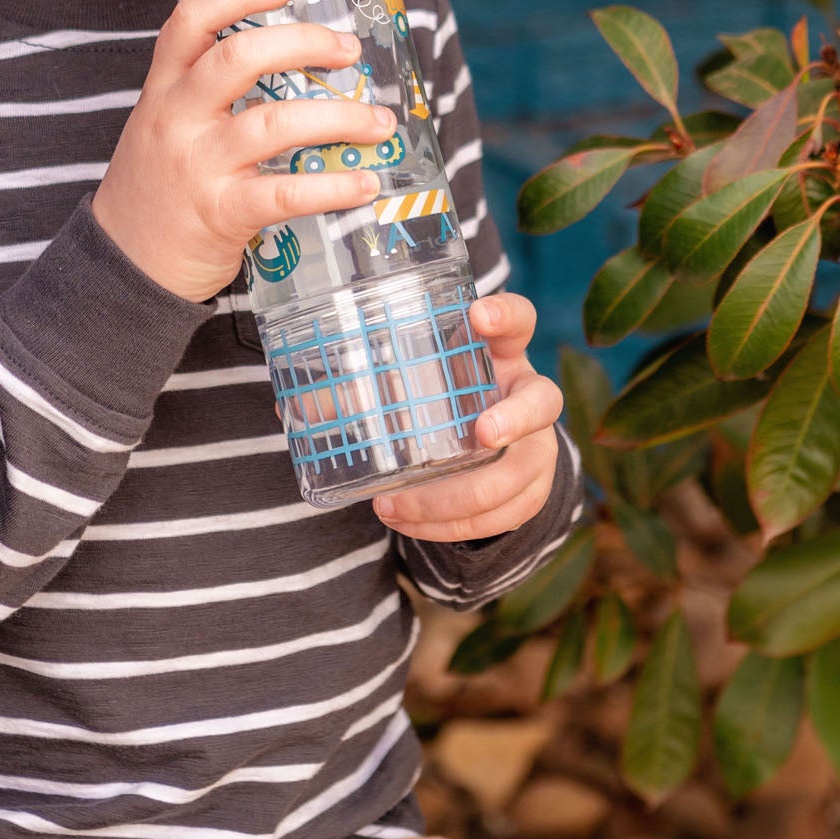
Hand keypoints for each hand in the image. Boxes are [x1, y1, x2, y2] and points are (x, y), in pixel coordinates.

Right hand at [93, 0, 394, 303]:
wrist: (123, 267)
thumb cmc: (158, 189)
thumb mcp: (164, 125)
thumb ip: (206, 92)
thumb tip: (293, 62)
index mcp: (163, 90)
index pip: (190, 21)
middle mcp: (177, 119)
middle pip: (239, 57)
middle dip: (305, 43)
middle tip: (349, 50)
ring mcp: (198, 166)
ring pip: (275, 122)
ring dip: (340, 117)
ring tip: (379, 122)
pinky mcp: (221, 214)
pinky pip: (287, 192)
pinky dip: (334, 186)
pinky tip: (364, 182)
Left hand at [372, 293, 561, 540]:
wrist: (487, 442)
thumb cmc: (444, 396)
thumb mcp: (412, 383)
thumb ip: (357, 391)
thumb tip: (295, 408)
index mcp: (501, 353)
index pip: (519, 320)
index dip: (505, 314)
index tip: (478, 313)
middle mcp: (528, 394)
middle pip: (543, 401)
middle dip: (515, 418)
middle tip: (481, 432)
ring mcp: (538, 445)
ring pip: (519, 474)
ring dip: (459, 496)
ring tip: (399, 504)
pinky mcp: (533, 489)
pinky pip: (506, 515)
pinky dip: (456, 525)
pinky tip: (414, 524)